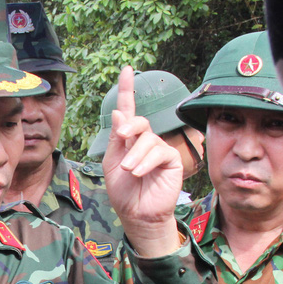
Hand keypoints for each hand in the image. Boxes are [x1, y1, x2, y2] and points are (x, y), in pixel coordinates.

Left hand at [103, 67, 184, 257]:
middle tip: (122, 144)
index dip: (127, 89)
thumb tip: (120, 112)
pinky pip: (159, 151)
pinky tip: (138, 173)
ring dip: (134, 156)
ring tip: (128, 171)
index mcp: (128, 139)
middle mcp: (145, 141)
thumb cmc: (123, 191)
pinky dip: (146, 162)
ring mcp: (159, 149)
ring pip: (148, 139)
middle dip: (129, 129)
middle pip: (139, 122)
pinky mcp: (171, 159)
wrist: (136, 214)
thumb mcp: (111, 162)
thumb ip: (116, 138)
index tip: (126, 69)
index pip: (129, 109)